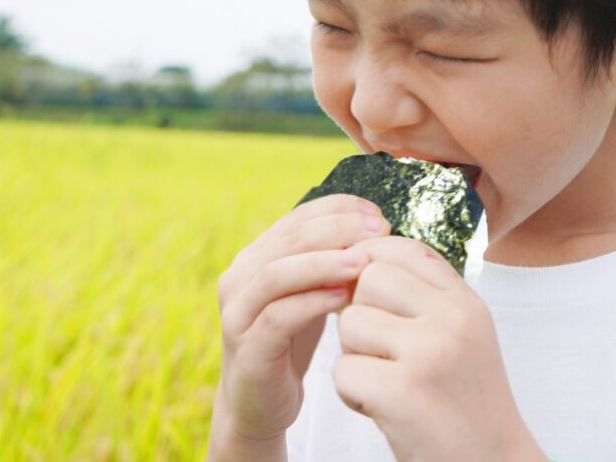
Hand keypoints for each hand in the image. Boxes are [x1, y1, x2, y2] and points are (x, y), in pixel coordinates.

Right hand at [212, 194, 387, 443]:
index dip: (339, 210)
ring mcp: (237, 313)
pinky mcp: (246, 348)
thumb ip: (330, 262)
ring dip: (324, 262)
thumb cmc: (292, 343)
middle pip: (289, 239)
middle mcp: (239, 278)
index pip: (298, 218)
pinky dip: (312, 301)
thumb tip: (377, 227)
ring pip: (277, 273)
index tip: (378, 215)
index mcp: (255, 257)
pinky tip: (344, 297)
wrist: (260, 405)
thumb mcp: (311, 294)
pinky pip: (277, 316)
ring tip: (363, 260)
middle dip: (338, 229)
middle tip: (378, 231)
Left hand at [332, 235, 546, 461]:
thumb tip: (364, 250)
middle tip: (383, 353)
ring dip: (355, 356)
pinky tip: (383, 409)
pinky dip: (352, 395)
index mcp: (466, 302)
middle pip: (368, 279)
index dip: (371, 266)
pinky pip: (343, 370)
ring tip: (387, 382)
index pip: (401, 248)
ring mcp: (429, 353)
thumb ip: (423, 292)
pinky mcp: (403, 392)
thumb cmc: (463, 400)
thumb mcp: (461, 333)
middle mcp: (453, 319)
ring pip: (350, 323)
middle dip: (360, 313)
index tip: (370, 300)